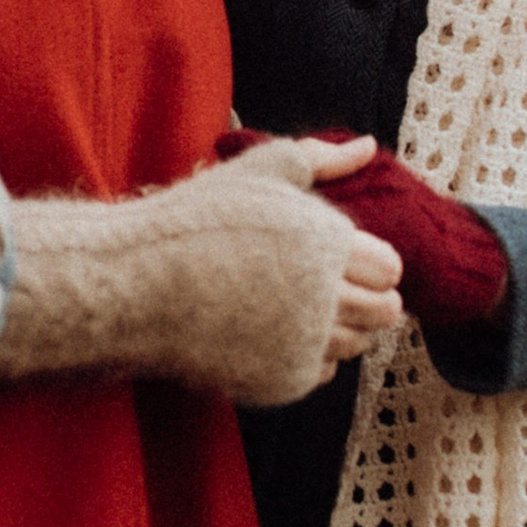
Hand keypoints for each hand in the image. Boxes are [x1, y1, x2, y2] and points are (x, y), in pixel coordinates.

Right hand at [0, 138, 404, 406]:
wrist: (136, 285)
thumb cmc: (197, 218)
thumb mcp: (261, 169)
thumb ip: (324, 158)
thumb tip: (370, 147)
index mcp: (326, 242)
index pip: (390, 269)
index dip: (371, 261)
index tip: (342, 257)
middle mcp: (323, 298)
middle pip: (384, 312)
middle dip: (368, 297)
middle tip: (327, 285)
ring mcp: (302, 344)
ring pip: (358, 344)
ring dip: (342, 326)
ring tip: (298, 304)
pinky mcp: (282, 380)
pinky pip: (323, 371)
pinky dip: (310, 354)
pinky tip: (277, 329)